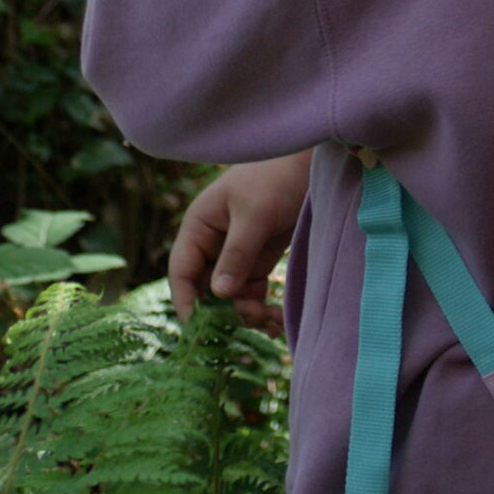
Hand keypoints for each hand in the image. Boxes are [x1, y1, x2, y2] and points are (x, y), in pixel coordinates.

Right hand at [167, 152, 312, 333]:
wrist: (311, 163)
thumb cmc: (276, 178)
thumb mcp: (255, 215)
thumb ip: (237, 254)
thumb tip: (219, 294)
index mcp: (200, 226)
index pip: (182, 271)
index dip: (187, 302)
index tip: (201, 330)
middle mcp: (213, 242)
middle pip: (206, 290)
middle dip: (226, 311)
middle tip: (257, 319)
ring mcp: (235, 252)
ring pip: (230, 296)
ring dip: (247, 312)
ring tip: (274, 319)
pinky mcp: (258, 259)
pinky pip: (251, 292)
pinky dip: (261, 306)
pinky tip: (277, 318)